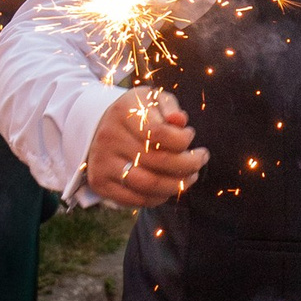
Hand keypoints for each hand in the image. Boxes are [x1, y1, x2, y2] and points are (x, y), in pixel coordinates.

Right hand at [83, 87, 205, 208]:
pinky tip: (168, 188)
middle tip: (201, 160)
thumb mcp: (153, 100)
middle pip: (158, 161)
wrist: (102, 127)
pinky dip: (158, 198)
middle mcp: (109, 136)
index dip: (182, 139)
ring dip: (177, 185)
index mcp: (124, 112)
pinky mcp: (100, 182)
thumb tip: (179, 120)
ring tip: (190, 178)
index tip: (190, 135)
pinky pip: (135, 199)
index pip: (159, 133)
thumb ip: (169, 107)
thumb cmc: (138, 114)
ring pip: (148, 184)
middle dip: (189, 164)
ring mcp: (102, 161)